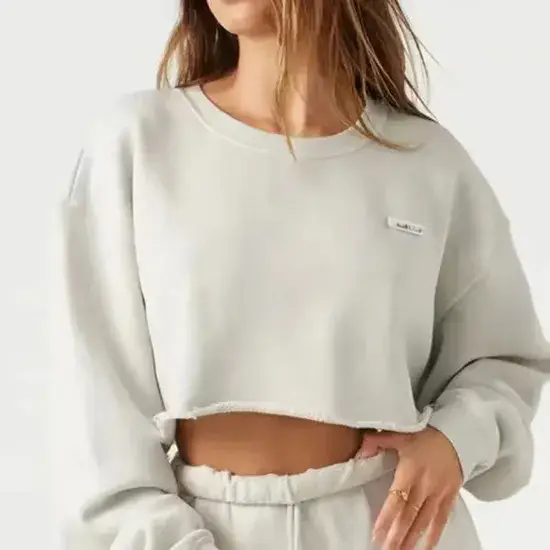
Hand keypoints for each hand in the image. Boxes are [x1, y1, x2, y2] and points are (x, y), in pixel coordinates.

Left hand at [356, 426, 462, 549]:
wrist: (456, 436)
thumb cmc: (425, 436)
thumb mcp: (399, 434)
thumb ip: (377, 442)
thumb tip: (359, 453)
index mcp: (410, 470)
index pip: (396, 499)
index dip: (386, 517)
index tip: (377, 533)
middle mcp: (425, 485)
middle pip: (409, 515)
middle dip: (397, 535)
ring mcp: (439, 492)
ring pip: (424, 521)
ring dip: (412, 539)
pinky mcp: (450, 496)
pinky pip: (442, 519)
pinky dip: (434, 534)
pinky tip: (426, 547)